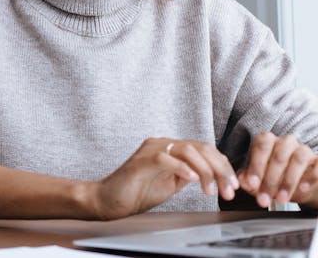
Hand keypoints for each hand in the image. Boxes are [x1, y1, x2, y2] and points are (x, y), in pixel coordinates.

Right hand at [91, 138, 238, 218]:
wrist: (108, 200)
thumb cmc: (137, 192)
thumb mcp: (171, 183)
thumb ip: (188, 174)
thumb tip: (214, 176)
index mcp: (171, 148)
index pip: (205, 149)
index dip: (223, 166)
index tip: (234, 186)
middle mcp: (162, 144)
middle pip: (200, 147)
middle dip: (220, 169)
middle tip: (229, 190)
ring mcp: (151, 150)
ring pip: (187, 150)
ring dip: (205, 171)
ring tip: (211, 190)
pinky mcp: (141, 161)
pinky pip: (166, 158)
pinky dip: (182, 168)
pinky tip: (192, 180)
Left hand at [237, 133, 317, 207]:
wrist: (299, 186)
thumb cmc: (273, 179)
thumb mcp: (258, 180)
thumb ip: (248, 179)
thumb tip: (243, 180)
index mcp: (267, 141)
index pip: (261, 145)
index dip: (256, 165)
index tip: (252, 184)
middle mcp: (286, 142)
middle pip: (278, 155)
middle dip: (270, 180)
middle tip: (264, 198)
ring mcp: (303, 150)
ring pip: (298, 158)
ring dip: (289, 181)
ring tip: (281, 199)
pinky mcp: (317, 161)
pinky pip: (317, 165)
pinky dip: (310, 178)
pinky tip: (302, 189)